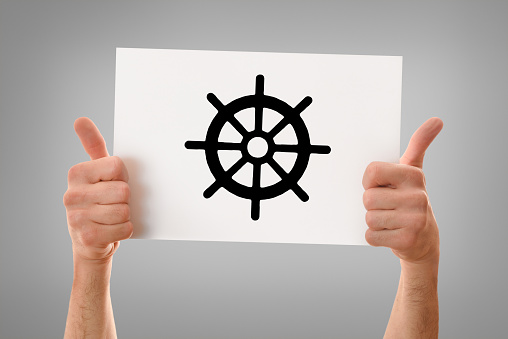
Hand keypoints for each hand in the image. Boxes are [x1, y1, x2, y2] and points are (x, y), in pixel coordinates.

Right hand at [63, 117, 132, 263]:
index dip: (123, 176)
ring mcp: (76, 218)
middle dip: (125, 199)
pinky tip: (112, 229)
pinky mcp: (87, 237)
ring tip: (111, 216)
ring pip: (124, 211)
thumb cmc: (99, 200)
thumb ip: (93, 145)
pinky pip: (124, 229)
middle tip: (113, 203)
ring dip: (125, 216)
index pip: (117, 166)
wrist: (90, 240)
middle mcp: (71, 194)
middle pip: (123, 190)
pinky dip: (124, 230)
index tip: (112, 183)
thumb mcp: (98, 171)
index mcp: (76, 173)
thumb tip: (80, 119)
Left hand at [362, 117, 442, 264]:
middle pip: (368, 197)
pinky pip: (371, 236)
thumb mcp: (413, 172)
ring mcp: (414, 220)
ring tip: (390, 220)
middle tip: (388, 207)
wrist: (424, 241)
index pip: (372, 171)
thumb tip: (436, 120)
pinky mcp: (407, 240)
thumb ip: (419, 144)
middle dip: (372, 205)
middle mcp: (417, 196)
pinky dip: (375, 237)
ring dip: (374, 221)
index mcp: (414, 175)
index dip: (369, 182)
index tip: (381, 186)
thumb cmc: (410, 201)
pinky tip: (390, 233)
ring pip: (369, 217)